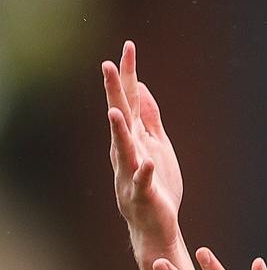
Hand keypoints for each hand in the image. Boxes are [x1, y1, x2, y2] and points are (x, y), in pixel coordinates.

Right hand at [103, 41, 183, 245]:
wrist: (155, 222)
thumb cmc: (155, 181)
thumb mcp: (156, 142)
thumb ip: (149, 116)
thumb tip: (140, 87)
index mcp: (134, 137)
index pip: (129, 100)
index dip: (128, 74)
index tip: (128, 47)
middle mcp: (127, 150)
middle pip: (121, 116)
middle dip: (114, 91)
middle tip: (107, 65)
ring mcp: (131, 171)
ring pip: (123, 148)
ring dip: (119, 130)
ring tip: (116, 111)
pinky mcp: (142, 193)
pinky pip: (142, 181)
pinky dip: (143, 171)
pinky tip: (146, 162)